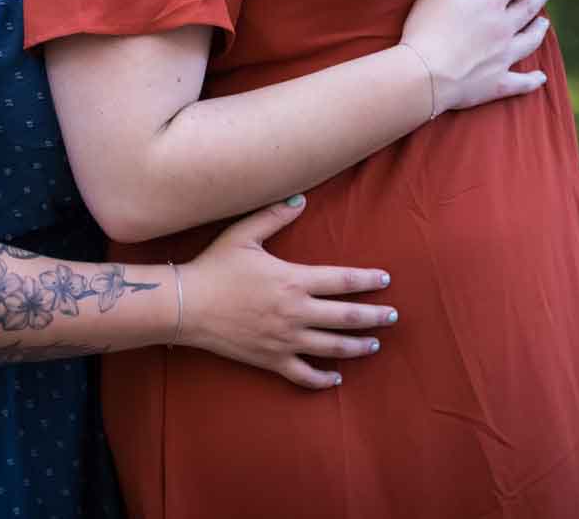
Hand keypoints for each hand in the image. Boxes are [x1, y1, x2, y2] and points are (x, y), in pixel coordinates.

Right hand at [176, 195, 395, 390]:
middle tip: (393, 316)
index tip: (386, 280)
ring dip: (358, 346)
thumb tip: (301, 198)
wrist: (185, 306)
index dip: (368, 280)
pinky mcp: (271, 360)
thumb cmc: (214, 266)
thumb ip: (274, 215)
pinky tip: (336, 377)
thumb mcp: (244, 234)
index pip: (342, 281)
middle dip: (374, 317)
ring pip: (332, 348)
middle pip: (346, 317)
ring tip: (374, 344)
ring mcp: (285, 340)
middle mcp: (295, 313)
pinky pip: (304, 375)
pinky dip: (323, 379)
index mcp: (293, 280)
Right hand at [400, 0, 550, 115]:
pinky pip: (522, 82)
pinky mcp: (498, 83)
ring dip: (539, 30)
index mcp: (491, 2)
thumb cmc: (427, 27)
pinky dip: (533, 80)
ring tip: (544, 23)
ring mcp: (504, 57)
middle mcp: (505, 28)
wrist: (425, 74)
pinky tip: (541, 77)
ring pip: (531, 40)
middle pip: (527, 9)